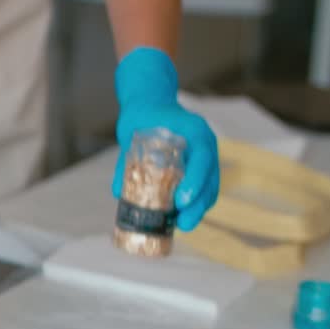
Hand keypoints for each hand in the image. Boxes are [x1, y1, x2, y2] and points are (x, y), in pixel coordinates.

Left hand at [113, 47, 218, 230]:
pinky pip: (204, 186)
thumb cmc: (142, 117)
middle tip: (184, 223)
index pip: (203, 158)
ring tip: (184, 225)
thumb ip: (126, 162)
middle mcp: (205, 142)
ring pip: (211, 184)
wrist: (151, 103)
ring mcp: (205, 154)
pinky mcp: (199, 164)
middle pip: (211, 176)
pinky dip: (196, 202)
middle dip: (199, 203)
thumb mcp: (131, 134)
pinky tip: (183, 217)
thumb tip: (118, 193)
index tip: (181, 201)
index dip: (195, 181)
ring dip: (200, 207)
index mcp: (195, 131)